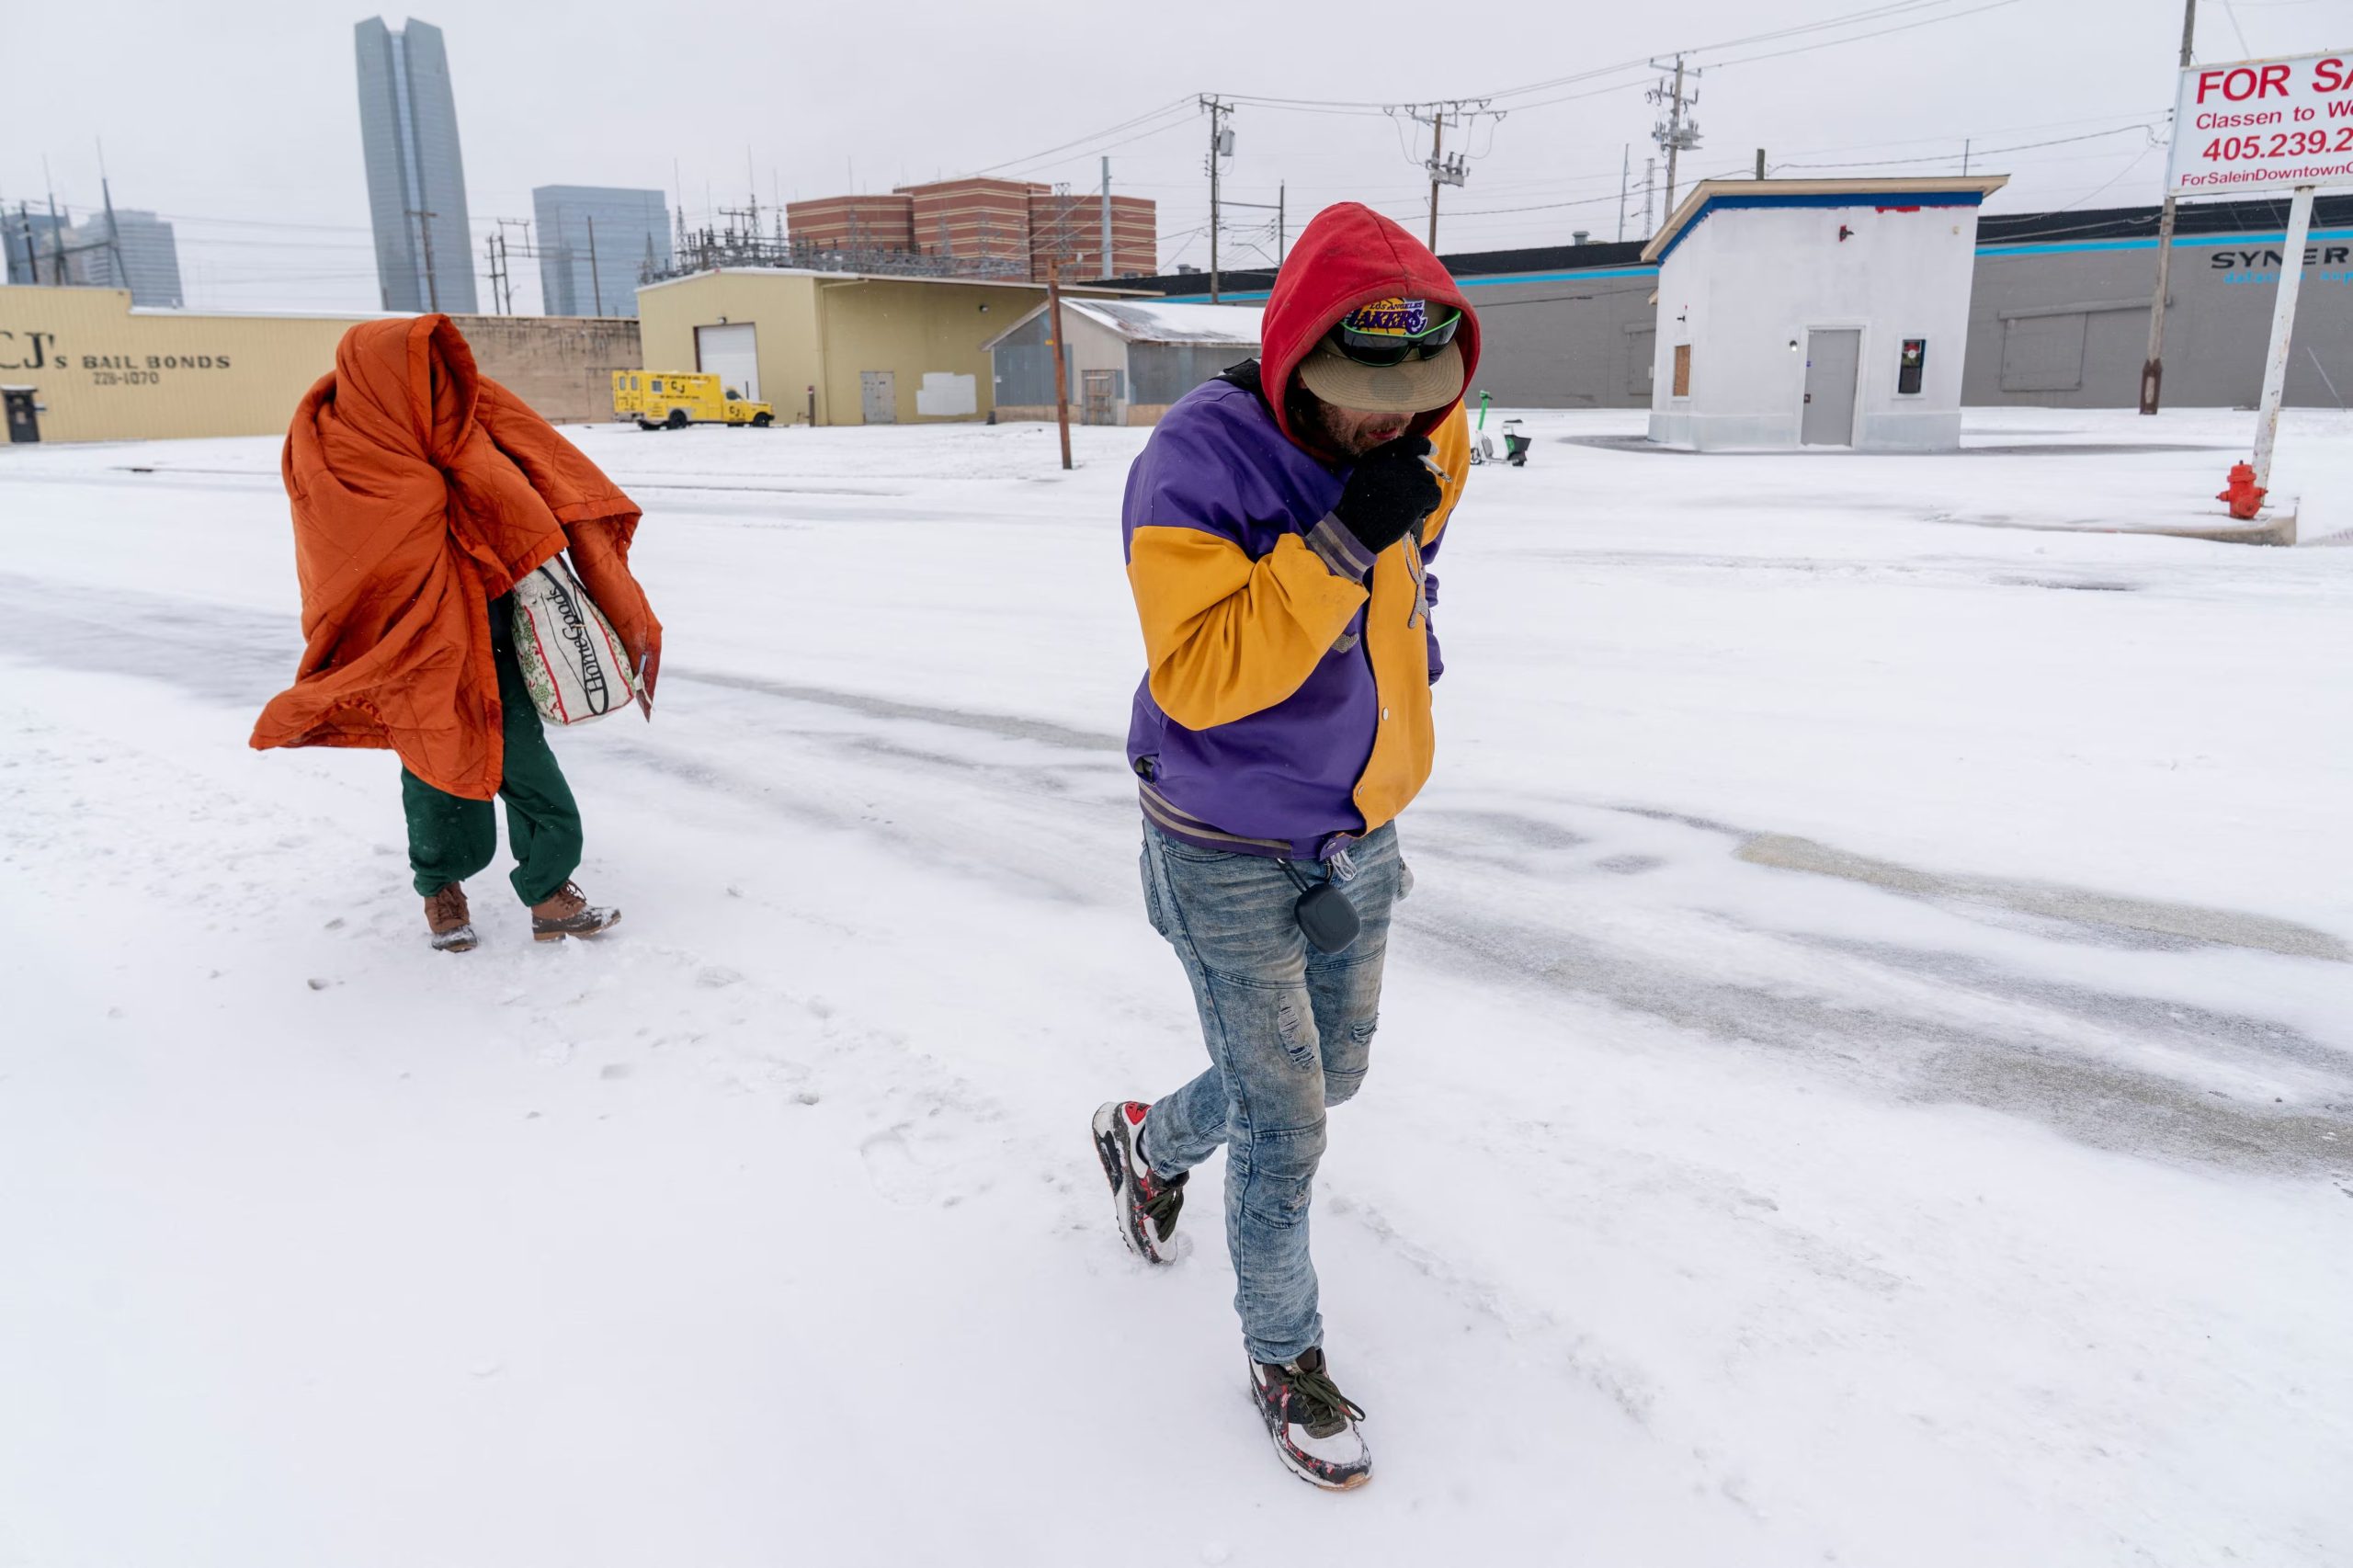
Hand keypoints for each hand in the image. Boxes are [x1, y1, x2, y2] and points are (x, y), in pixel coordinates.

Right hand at [1332, 436, 1440, 555]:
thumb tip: (1414, 459)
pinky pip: (1435, 494)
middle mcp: (1395, 462)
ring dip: (1423, 495)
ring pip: (1429, 481)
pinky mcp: (1418, 495)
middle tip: (1408, 498)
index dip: (1423, 446)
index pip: (1411, 443)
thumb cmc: (1358, 508)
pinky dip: (1430, 505)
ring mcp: (1408, 478)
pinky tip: (1417, 514)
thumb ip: (1385, 465)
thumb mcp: (1363, 476)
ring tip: (1408, 509)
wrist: (1356, 530)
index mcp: (1380, 456)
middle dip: (1418, 481)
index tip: (1431, 451)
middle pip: (1420, 466)